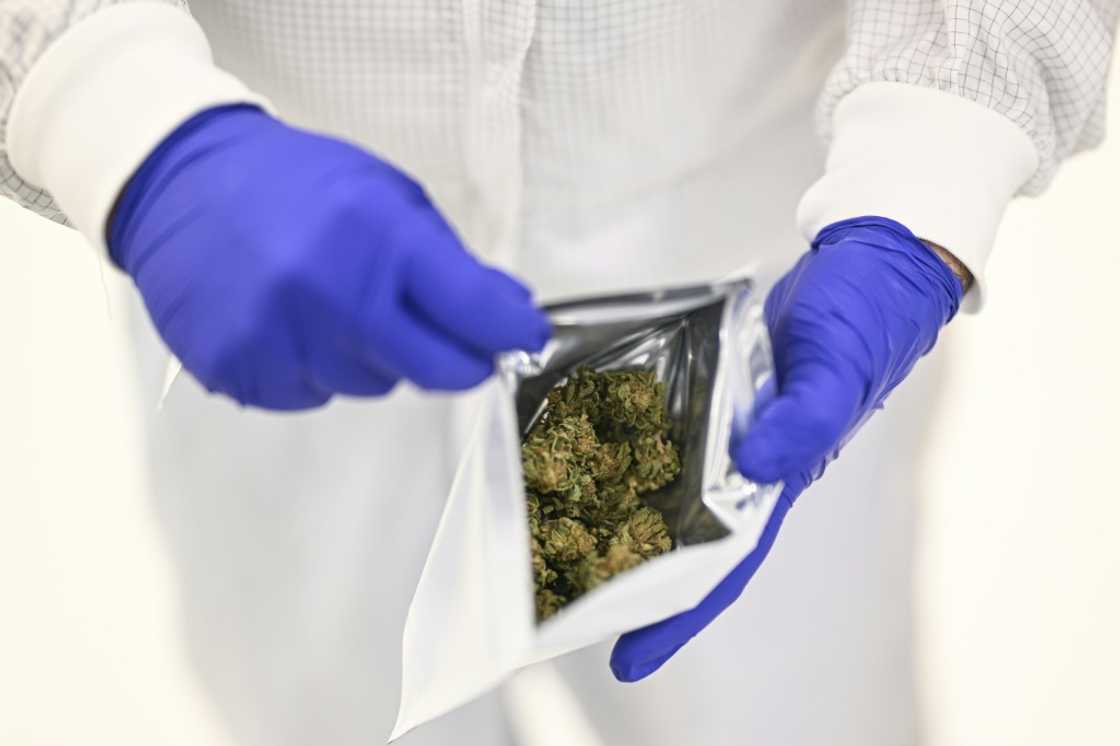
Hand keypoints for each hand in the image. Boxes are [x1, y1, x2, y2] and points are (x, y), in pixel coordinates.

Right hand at [109, 105, 549, 408]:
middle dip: (458, 359)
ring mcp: (281, 340)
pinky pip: (314, 395)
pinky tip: (295, 323)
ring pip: (374, 386)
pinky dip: (319, 368)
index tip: (524, 337)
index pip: (475, 312)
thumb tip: (508, 314)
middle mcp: (330, 294)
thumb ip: (449, 261)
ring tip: (336, 304)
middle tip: (448, 336)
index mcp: (377, 236)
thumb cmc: (296, 184)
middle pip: (437, 371)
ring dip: (376, 356)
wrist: (181, 183)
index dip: (511, 332)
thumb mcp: (387, 195)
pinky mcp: (241, 373)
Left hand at [610, 216, 964, 680]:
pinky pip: (667, 429)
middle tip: (568, 607)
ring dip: (625, 519)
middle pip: (685, 538)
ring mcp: (728, 427)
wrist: (867, 261)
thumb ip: (803, 421)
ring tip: (563, 545)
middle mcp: (748, 463)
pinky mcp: (713, 387)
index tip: (628, 656)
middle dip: (635, 579)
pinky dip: (633, 449)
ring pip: (669, 487)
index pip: (724, 563)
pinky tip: (593, 456)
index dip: (678, 614)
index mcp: (782, 477)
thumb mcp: (837, 370)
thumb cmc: (865, 320)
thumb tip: (755, 466)